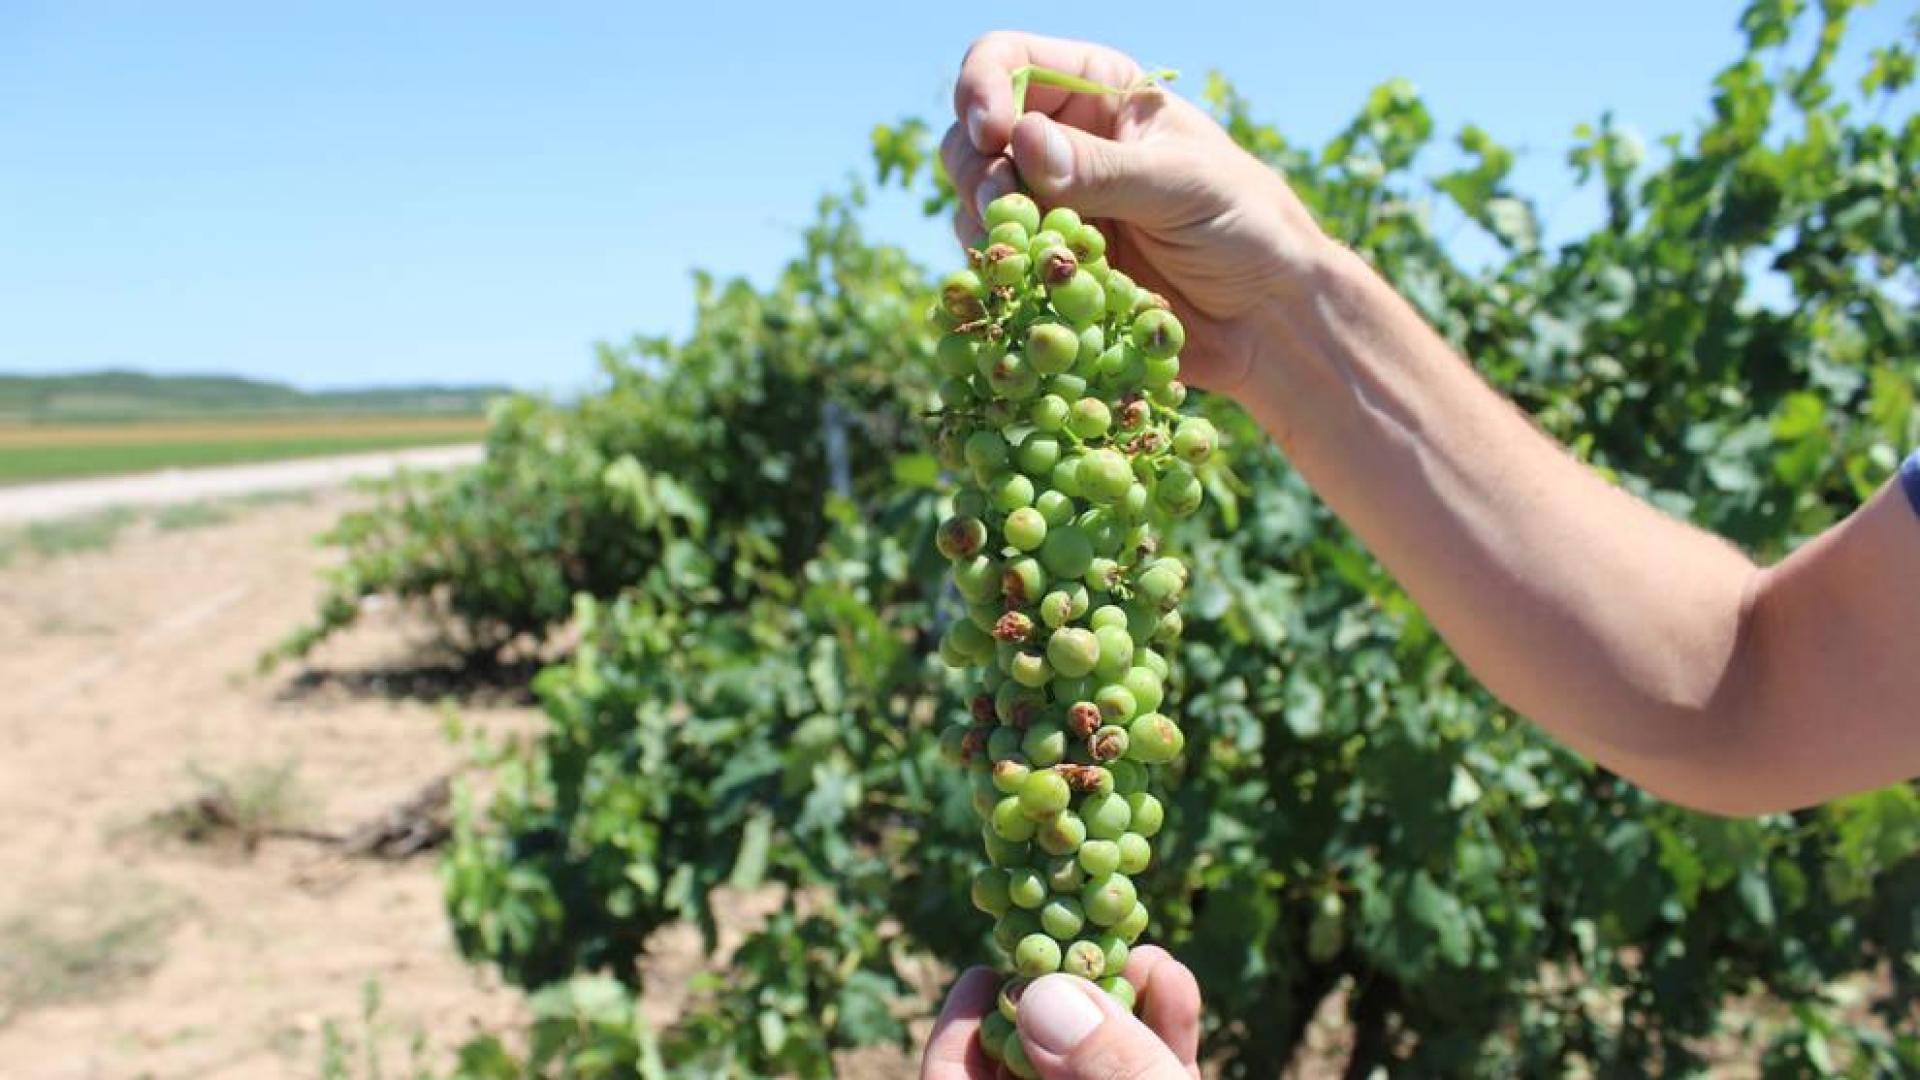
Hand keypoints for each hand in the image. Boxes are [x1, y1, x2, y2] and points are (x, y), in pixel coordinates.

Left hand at [920, 947, 1202, 1079]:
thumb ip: (1102, 1068)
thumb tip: (1042, 995)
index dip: (958, 1028)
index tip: (983, 969)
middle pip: (1031, 1061)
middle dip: (1055, 994)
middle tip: (1068, 936)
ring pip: (1094, 1063)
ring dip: (1116, 999)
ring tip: (1138, 945)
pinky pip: (1146, 1075)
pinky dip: (1159, 1033)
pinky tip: (1174, 980)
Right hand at [943, 31, 1333, 397]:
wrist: (1265, 316)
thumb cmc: (1245, 228)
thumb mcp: (1181, 185)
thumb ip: (1102, 167)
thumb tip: (1022, 141)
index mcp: (1101, 93)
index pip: (1011, 61)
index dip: (984, 87)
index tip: (992, 132)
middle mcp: (1066, 141)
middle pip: (975, 130)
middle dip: (978, 164)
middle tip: (1005, 204)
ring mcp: (1053, 204)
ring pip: (974, 193)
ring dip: (984, 217)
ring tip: (1022, 246)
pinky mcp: (1048, 263)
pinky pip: (994, 254)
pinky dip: (997, 264)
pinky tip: (1026, 278)